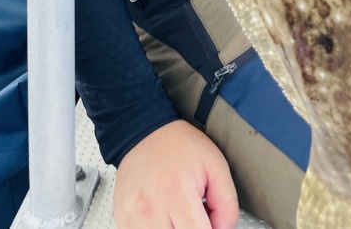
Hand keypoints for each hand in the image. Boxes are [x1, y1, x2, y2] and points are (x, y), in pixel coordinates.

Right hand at [113, 120, 239, 227]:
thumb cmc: (179, 146)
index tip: (211, 223)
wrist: (145, 131)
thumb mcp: (216, 165)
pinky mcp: (123, 220)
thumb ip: (226, 203)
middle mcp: (151, 208)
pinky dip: (157, 228)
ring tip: (178, 215)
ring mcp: (133, 217)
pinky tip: (163, 216)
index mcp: (176, 192)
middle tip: (194, 216)